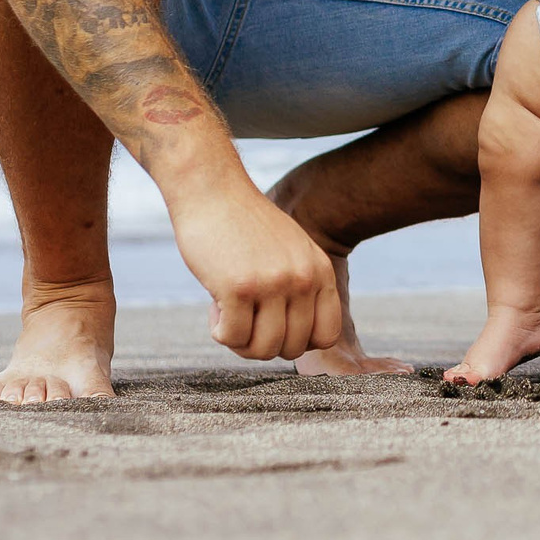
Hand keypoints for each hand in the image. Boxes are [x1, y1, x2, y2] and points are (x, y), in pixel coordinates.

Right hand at [164, 177, 343, 360]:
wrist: (213, 190)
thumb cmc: (246, 226)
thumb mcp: (292, 251)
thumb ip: (303, 288)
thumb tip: (299, 342)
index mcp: (320, 271)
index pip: (326, 335)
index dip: (298, 341)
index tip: (274, 326)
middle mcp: (303, 279)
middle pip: (292, 348)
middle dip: (263, 343)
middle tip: (244, 318)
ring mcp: (273, 283)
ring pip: (263, 350)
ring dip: (239, 341)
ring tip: (229, 312)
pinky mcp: (239, 287)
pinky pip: (233, 338)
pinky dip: (220, 332)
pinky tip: (215, 307)